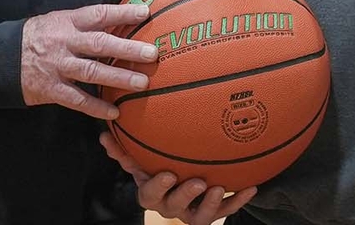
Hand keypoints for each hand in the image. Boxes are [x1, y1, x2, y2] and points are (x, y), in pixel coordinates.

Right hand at [21, 4, 156, 119]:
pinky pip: (77, 99)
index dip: (122, 13)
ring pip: (92, 71)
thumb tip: (119, 22)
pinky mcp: (51, 89)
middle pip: (100, 44)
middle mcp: (65, 43)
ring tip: (141, 83)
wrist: (1, 58)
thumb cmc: (37, 37)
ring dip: (118, 77)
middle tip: (151, 53)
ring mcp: (58, 67)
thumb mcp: (57, 21)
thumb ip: (84, 24)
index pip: (98, 14)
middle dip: (127, 48)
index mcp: (67, 22)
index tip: (145, 13)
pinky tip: (114, 112)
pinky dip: (96, 107)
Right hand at [100, 131, 257, 224]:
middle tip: (198, 181)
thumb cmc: (156, 168)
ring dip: (210, 204)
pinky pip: (225, 211)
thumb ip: (124, 151)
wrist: (179, 185)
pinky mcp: (210, 213)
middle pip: (174, 207)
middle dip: (185, 195)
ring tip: (219, 187)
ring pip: (198, 216)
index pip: (149, 194)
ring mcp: (190, 212)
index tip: (168, 173)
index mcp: (151, 193)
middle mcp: (170, 206)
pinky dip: (237, 201)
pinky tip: (251, 187)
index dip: (158, 186)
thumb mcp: (140, 161)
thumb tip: (104, 137)